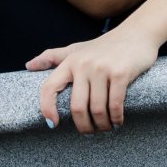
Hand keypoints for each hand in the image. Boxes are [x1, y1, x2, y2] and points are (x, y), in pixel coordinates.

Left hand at [27, 30, 161, 132]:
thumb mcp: (77, 49)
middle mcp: (83, 64)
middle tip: (90, 133)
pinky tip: (118, 122)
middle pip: (77, 106)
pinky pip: (115, 104)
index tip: (52, 124)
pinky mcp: (121, 73)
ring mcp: (102, 68)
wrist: (138, 33)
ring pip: (97, 108)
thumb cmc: (106, 45)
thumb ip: (53, 56)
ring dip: (102, 125)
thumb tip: (28, 65)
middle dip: (84, 126)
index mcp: (70, 61)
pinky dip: (116, 118)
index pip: (49, 88)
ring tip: (106, 128)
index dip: (47, 108)